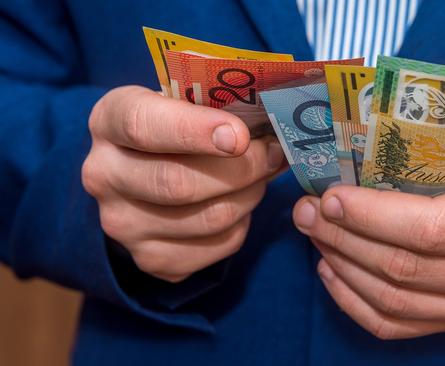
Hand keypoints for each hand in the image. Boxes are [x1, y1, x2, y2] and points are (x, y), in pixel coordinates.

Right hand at [82, 86, 285, 281]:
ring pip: (207, 219)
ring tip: (260, 176)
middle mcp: (103, 174)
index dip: (194, 131)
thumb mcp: (181, 101)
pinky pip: (217, 247)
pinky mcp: (149, 258)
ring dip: (249, 195)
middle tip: (272, 154)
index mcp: (109, 120)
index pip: (143, 126)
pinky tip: (239, 203)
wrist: (141, 176)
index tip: (239, 136)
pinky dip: (242, 225)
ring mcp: (122, 224)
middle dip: (241, 169)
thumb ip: (216, 106)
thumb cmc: (174, 128)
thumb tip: (276, 124)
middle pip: (178, 183)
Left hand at [292, 138, 444, 338]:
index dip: (371, 216)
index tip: (330, 198)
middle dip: (344, 238)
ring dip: (342, 266)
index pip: (430, 230)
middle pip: (404, 268)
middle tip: (308, 212)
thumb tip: (349, 148)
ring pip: (393, 301)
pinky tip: (330, 270)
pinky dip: (352, 301)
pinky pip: (394, 326)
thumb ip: (429, 150)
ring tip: (314, 234)